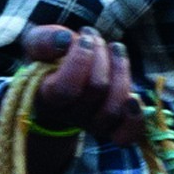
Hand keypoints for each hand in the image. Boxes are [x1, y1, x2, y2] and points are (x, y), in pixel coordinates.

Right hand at [18, 23, 140, 135]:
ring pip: (113, 108)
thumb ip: (43, 40)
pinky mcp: (110, 127)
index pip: (65, 88)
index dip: (81, 59)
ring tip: (115, 49)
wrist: (60, 78)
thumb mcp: (38, 44)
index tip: (83, 37)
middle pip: (96, 89)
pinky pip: (126, 136)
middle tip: (93, 38)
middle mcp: (67, 115)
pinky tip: (134, 97)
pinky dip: (134, 117)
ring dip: (120, 71)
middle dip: (101, 55)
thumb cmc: (50, 58)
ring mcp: (90, 123)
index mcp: (45, 97)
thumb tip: (64, 40)